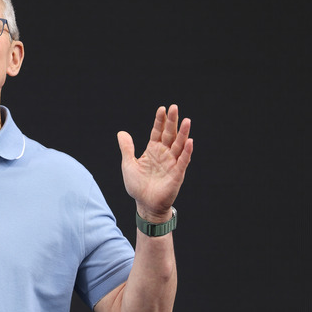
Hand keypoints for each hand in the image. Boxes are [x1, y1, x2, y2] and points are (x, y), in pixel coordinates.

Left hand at [117, 104, 192, 221]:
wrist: (145, 205)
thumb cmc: (137, 186)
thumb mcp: (128, 164)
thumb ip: (127, 148)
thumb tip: (121, 132)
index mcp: (153, 150)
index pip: (157, 132)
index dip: (160, 121)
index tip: (162, 109)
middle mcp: (164, 154)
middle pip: (170, 135)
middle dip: (172, 121)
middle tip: (175, 107)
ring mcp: (172, 163)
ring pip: (179, 145)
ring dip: (183, 133)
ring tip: (187, 120)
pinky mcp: (177, 174)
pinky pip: (183, 161)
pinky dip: (187, 152)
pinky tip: (190, 142)